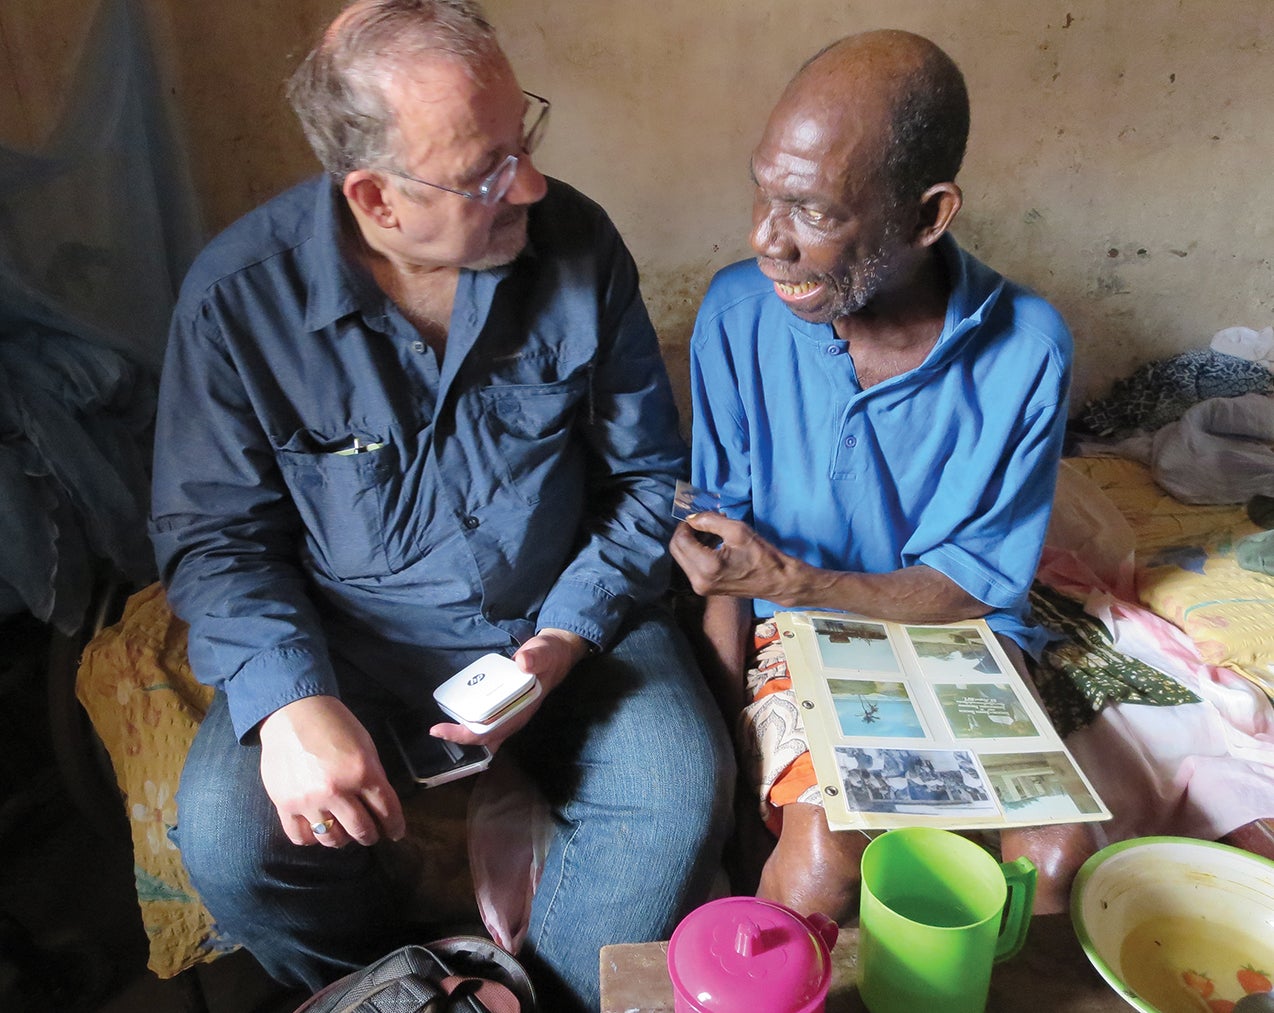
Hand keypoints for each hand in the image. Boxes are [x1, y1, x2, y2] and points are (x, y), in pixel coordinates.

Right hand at [257, 694, 405, 848]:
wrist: (292, 712)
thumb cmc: (334, 724)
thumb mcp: (365, 746)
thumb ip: (372, 776)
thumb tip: (379, 806)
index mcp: (362, 772)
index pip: (386, 810)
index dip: (395, 826)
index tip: (396, 833)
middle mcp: (336, 790)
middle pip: (361, 830)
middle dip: (370, 835)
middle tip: (371, 834)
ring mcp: (309, 800)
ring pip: (332, 839)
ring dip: (343, 839)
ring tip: (343, 833)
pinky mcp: (284, 804)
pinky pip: (301, 836)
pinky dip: (313, 838)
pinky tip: (318, 830)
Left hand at [429, 628, 589, 751]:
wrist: (557, 655)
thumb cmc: (549, 655)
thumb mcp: (543, 652)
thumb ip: (535, 657)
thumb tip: (522, 662)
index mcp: (522, 709)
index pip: (491, 730)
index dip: (465, 734)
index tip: (440, 729)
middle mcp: (515, 716)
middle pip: (485, 737)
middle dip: (460, 736)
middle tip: (436, 729)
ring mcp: (511, 713)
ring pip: (486, 732)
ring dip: (465, 731)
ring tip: (444, 726)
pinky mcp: (507, 706)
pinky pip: (488, 720)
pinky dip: (472, 722)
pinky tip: (460, 714)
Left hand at [670, 513, 806, 602]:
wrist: (777, 583)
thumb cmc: (762, 555)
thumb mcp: (737, 530)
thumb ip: (710, 521)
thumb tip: (691, 518)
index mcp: (706, 566)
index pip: (680, 540)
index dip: (685, 525)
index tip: (697, 516)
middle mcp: (698, 580)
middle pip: (676, 550)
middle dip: (685, 533)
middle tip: (702, 523)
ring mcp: (700, 587)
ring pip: (682, 558)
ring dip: (691, 542)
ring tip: (711, 532)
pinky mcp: (704, 589)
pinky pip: (691, 566)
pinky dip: (697, 553)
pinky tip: (712, 544)